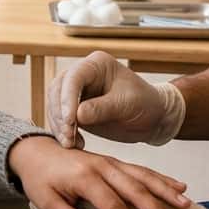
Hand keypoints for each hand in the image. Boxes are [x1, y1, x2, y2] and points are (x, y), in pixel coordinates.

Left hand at [7, 136, 189, 208]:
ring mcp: (110, 163)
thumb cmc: (39, 178)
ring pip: (143, 176)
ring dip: (165, 191)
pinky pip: (142, 170)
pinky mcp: (114, 162)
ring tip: (186, 204)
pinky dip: (161, 179)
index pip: (112, 206)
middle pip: (134, 189)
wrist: (35, 151)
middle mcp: (101, 167)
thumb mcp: (45, 201)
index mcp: (84, 177)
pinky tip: (180, 187)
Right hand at [47, 52, 185, 148]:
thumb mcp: (127, 104)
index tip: (71, 121)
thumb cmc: (145, 104)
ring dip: (58, 125)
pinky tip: (73, 144)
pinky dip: (62, 131)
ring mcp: (76, 91)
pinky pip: (60, 118)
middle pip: (57, 90)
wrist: (154, 117)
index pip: (73, 78)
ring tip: (70, 144)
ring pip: (54, 104)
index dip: (67, 99)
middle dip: (60, 115)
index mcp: (96, 64)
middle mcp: (82, 74)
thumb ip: (102, 108)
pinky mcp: (74, 108)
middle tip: (68, 137)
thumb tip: (77, 116)